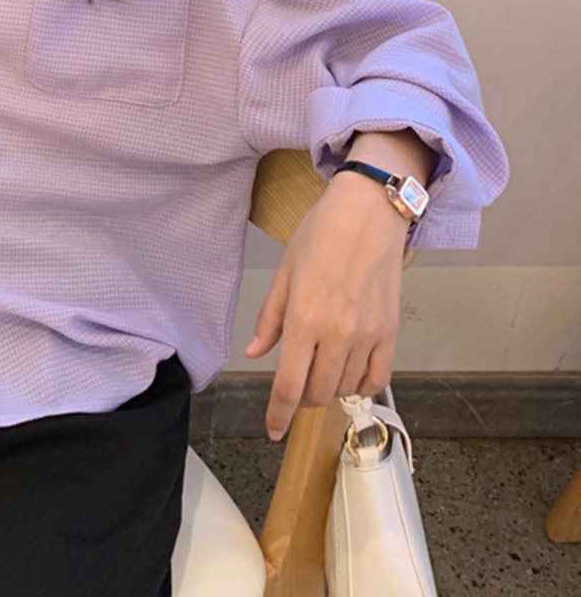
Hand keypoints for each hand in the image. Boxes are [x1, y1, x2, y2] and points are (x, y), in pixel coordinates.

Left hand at [244, 169, 409, 440]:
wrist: (370, 215)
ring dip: (327, 388)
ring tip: (318, 369)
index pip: (288, 384)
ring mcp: (368, 337)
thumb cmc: (320, 236)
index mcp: (304, 320)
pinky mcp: (391, 333)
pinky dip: (359, 385)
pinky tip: (347, 374)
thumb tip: (254, 353)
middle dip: (300, 396)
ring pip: (344, 388)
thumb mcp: (284, 272)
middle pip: (316, 392)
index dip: (278, 413)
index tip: (272, 430)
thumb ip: (270, 319)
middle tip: (293, 380)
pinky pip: (376, 378)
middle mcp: (337, 335)